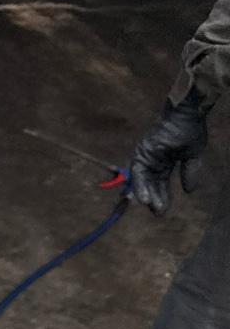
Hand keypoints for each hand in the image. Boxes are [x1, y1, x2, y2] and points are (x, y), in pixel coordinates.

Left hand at [129, 95, 208, 214]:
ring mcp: (145, 158)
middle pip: (150, 185)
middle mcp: (152, 162)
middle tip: (157, 213)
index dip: (162, 198)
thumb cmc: (190, 131)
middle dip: (153, 199)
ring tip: (149, 207)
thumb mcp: (192, 156)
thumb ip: (190, 173)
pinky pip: (137, 172)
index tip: (162, 211)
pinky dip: (139, 185)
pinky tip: (144, 197)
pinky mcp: (141, 153)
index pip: (161, 185)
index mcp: (165, 164)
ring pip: (142, 181)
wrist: (186, 116)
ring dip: (145, 194)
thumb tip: (189, 191)